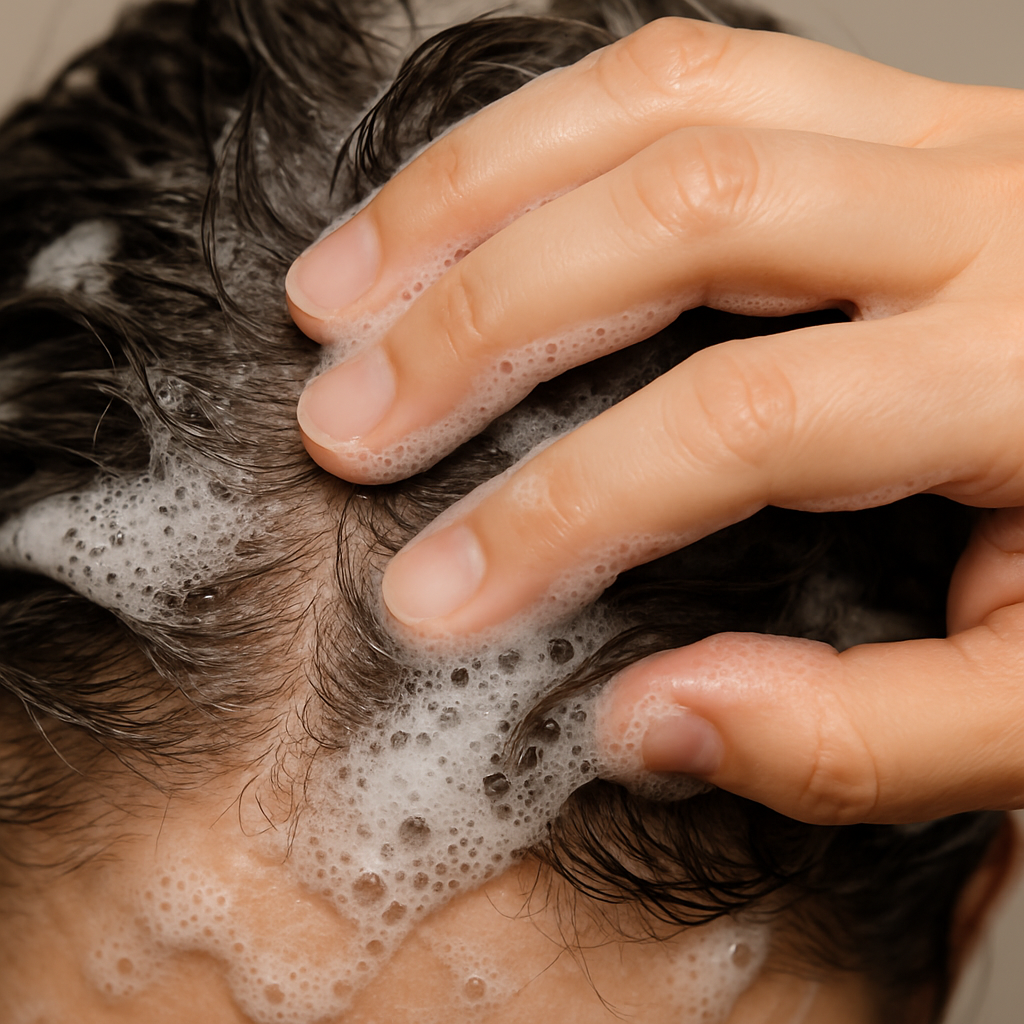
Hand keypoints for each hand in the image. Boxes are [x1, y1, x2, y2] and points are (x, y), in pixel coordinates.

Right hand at [287, 18, 1023, 821]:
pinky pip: (700, 71)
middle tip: (345, 414)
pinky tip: (466, 201)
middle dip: (480, 319)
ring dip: (479, 190)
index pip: (737, 419)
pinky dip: (555, 129)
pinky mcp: (904, 121)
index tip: (434, 595)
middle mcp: (985, 214)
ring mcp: (941, 139)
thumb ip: (861, 738)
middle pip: (683, 212)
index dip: (560, 511)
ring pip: (668, 96)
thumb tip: (648, 718)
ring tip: (348, 286)